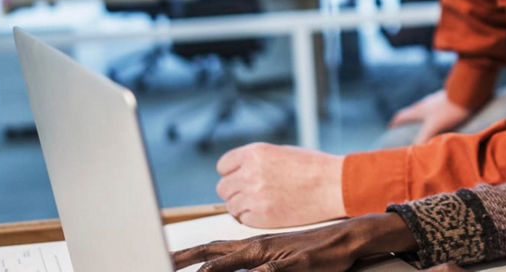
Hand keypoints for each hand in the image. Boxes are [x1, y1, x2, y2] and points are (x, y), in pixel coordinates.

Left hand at [172, 212, 416, 270]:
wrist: (348, 238)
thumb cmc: (315, 250)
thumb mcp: (281, 258)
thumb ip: (258, 266)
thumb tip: (237, 271)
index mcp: (253, 245)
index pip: (210, 249)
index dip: (184, 255)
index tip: (164, 259)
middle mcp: (256, 247)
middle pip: (210, 252)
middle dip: (182, 259)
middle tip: (157, 261)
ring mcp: (271, 256)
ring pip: (229, 264)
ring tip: (183, 270)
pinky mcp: (289, 265)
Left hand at [215, 142, 344, 227]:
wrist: (334, 185)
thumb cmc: (313, 167)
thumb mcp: (281, 152)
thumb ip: (256, 160)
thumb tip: (238, 172)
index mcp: (254, 153)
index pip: (223, 166)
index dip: (232, 172)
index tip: (240, 177)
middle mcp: (249, 173)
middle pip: (223, 187)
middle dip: (235, 190)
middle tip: (252, 192)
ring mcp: (254, 196)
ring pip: (231, 206)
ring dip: (243, 205)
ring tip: (263, 202)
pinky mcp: (261, 217)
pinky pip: (244, 219)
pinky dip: (253, 217)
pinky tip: (269, 210)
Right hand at [387, 90, 472, 144]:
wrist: (468, 93)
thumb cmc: (449, 110)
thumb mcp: (434, 127)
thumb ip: (422, 139)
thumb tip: (412, 151)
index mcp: (420, 110)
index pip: (402, 116)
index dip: (396, 123)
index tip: (392, 127)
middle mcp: (426, 103)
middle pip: (414, 111)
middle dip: (410, 120)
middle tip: (409, 127)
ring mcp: (438, 99)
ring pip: (427, 109)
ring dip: (425, 117)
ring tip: (428, 126)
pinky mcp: (450, 99)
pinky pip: (440, 107)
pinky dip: (438, 115)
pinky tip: (446, 120)